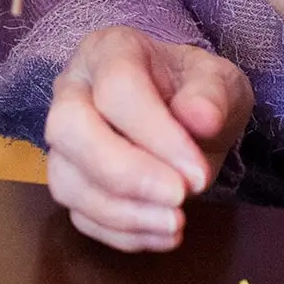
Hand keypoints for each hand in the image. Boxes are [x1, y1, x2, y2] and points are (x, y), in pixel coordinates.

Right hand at [45, 25, 252, 251]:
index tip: (198, 173)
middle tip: (178, 198)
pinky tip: (161, 233)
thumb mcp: (219, 81)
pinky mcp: (69, 179)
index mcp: (110, 50)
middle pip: (69, 129)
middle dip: (123, 173)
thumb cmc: (196, 91)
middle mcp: (73, 89)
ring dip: (121, 212)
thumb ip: (212, 94)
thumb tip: (200, 117)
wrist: (185, 113)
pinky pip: (78, 214)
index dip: (155, 135)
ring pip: (66, 179)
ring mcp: (64, 139)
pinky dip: (120, 233)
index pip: (117, 88)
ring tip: (175, 223)